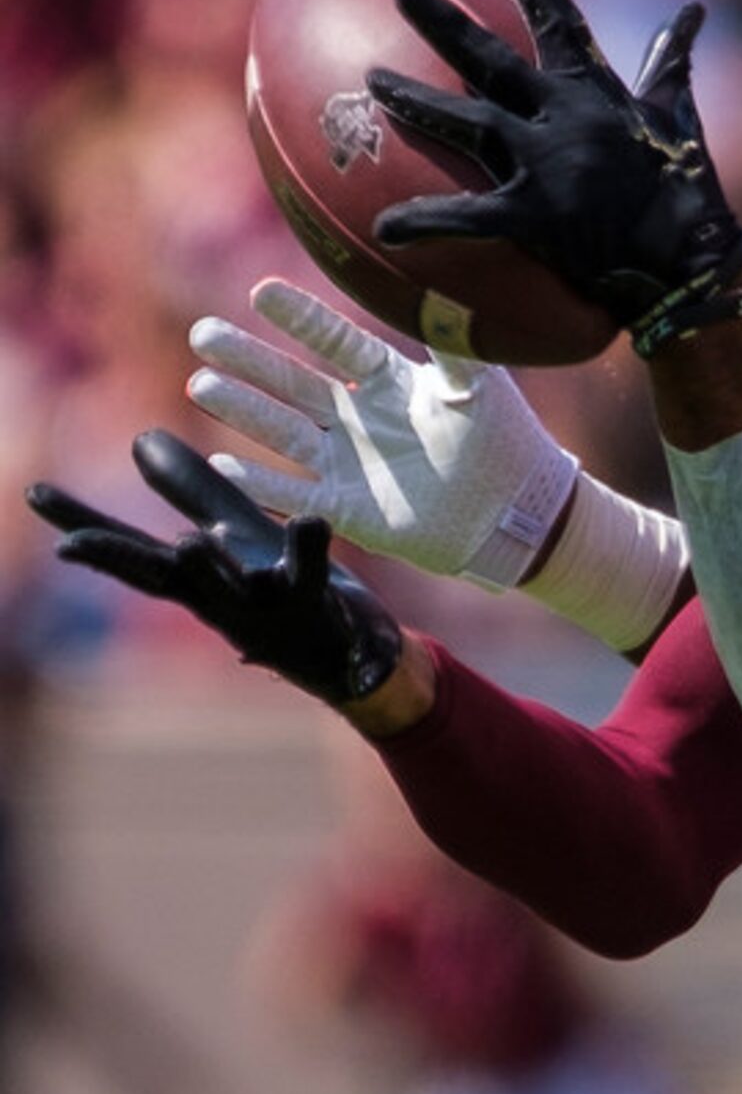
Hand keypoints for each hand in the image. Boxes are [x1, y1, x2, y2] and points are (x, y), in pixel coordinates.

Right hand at [26, 432, 406, 705]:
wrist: (355, 656)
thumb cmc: (284, 591)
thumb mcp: (234, 537)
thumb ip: (192, 493)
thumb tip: (140, 437)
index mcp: (197, 579)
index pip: (129, 551)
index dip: (82, 525)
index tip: (34, 494)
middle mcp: (222, 597)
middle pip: (161, 578)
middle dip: (117, 560)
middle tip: (70, 544)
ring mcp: (268, 606)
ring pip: (233, 589)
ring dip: (210, 570)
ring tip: (189, 543)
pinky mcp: (318, 604)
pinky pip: (314, 573)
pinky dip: (310, 548)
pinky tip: (308, 520)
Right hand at [186, 278, 579, 590]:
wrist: (519, 511)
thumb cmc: (504, 440)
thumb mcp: (479, 383)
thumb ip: (456, 340)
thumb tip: (442, 286)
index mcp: (389, 381)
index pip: (336, 342)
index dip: (303, 319)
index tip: (263, 292)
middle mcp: (358, 417)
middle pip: (294, 382)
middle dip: (249, 359)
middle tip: (204, 333)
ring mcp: (349, 463)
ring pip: (284, 432)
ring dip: (244, 409)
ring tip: (201, 384)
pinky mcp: (347, 508)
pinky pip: (295, 493)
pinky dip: (261, 482)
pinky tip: (222, 465)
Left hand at [368, 0, 741, 356]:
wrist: (694, 265)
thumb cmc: (687, 192)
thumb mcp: (678, 117)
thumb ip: (671, 62)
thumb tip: (692, 10)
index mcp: (597, 92)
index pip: (560, 17)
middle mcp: (567, 117)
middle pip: (492, 60)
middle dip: (444, 23)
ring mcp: (549, 164)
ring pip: (468, 123)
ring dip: (416, 103)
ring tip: (373, 81)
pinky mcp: (536, 216)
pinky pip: (467, 216)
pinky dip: (424, 221)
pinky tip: (383, 227)